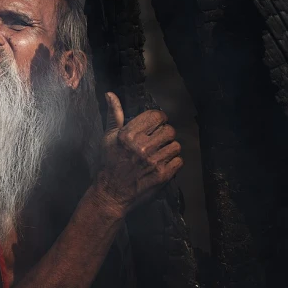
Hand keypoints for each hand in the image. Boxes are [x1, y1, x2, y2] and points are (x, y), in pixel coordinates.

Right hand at [93, 92, 183, 215]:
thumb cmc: (109, 163)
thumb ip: (114, 114)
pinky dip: (174, 162)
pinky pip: (179, 161)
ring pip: (176, 145)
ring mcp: (153, 162)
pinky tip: (163, 164)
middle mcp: (142, 147)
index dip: (159, 119)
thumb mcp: (108, 137)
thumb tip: (110, 94)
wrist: (111, 194)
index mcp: (129, 134)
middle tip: (158, 141)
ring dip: (170, 149)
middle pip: (169, 130)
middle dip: (165, 134)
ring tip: (160, 153)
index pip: (157, 116)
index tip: (156, 126)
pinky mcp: (162, 175)